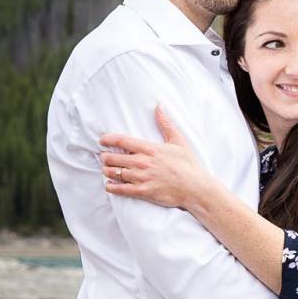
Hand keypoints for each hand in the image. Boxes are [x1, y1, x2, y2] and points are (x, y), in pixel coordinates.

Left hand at [99, 105, 213, 210]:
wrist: (195, 187)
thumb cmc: (188, 164)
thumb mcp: (178, 141)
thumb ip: (165, 124)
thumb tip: (159, 106)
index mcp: (149, 149)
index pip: (122, 141)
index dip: (108, 139)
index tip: (102, 140)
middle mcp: (142, 162)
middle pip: (113, 158)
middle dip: (105, 157)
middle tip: (104, 157)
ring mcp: (141, 178)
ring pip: (114, 173)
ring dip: (107, 171)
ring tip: (106, 169)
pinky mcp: (142, 191)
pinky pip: (120, 189)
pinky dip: (111, 187)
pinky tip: (109, 185)